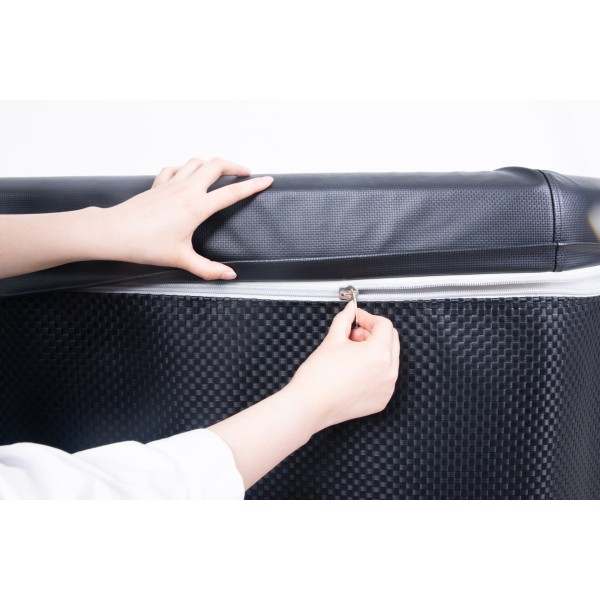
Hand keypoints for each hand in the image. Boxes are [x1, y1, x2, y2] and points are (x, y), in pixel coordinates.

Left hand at [95, 157, 272, 279]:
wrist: (114, 232)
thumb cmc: (144, 244)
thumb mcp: (181, 259)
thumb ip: (208, 269)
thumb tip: (229, 275)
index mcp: (196, 207)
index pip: (232, 192)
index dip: (253, 185)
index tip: (267, 180)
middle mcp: (186, 190)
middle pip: (217, 165)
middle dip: (235, 165)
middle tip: (246, 172)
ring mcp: (171, 184)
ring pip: (197, 161)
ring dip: (212, 163)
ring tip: (221, 171)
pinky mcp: (158, 184)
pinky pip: (176, 167)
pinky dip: (187, 168)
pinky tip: (188, 175)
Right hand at [287, 300, 399, 430]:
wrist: (310, 404)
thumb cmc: (319, 378)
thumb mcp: (333, 339)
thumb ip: (345, 319)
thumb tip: (350, 310)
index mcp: (379, 354)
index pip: (384, 325)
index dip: (368, 318)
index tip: (357, 319)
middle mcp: (388, 372)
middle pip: (391, 340)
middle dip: (372, 333)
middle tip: (352, 335)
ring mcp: (386, 388)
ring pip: (389, 359)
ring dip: (374, 351)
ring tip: (351, 354)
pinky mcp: (381, 400)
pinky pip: (384, 378)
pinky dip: (374, 370)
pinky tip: (354, 370)